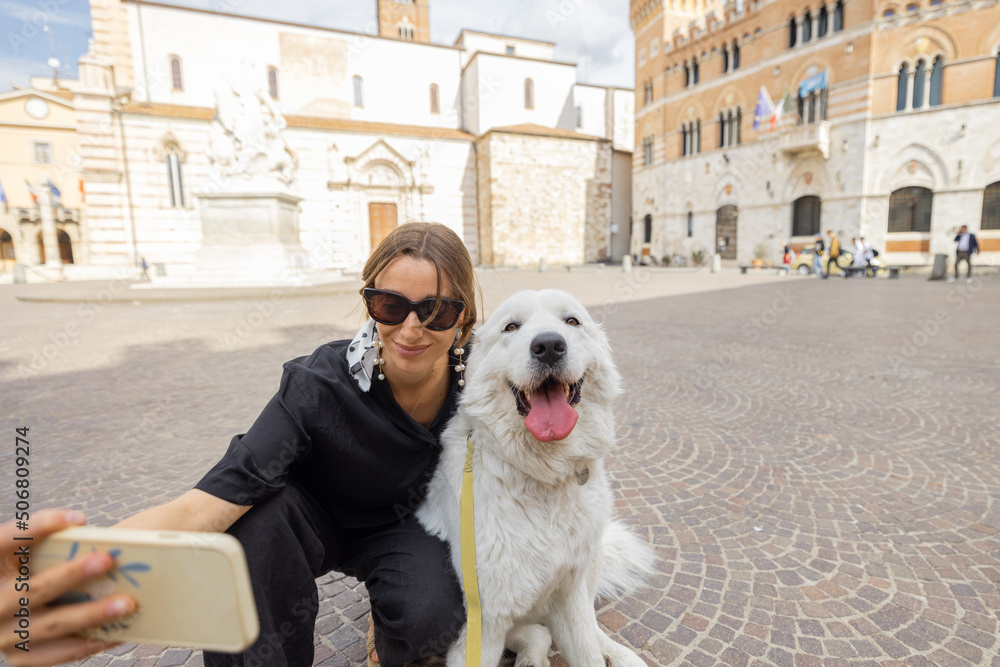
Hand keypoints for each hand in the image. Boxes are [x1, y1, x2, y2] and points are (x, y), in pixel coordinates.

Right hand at [0, 510, 136, 665]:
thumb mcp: (27, 559)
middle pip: (33, 589)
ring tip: (127, 603)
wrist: (7, 617)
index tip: (80, 517)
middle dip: (72, 574)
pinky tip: (120, 632)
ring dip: (92, 614)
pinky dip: (91, 642)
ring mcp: (6, 633)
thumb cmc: (31, 575)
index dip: (40, 527)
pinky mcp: (21, 656)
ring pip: (52, 624)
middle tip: (109, 559)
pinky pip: (58, 653)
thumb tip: (104, 539)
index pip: (7, 541)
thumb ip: (52, 546)